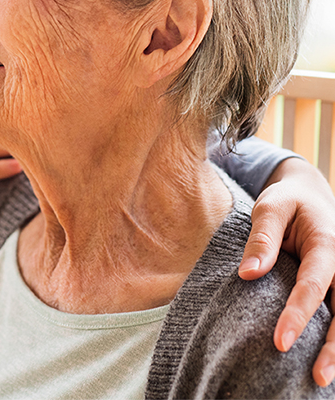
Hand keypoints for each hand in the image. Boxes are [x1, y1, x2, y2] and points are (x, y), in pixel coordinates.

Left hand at [238, 157, 334, 385]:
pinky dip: (334, 336)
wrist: (309, 196)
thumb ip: (261, 239)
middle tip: (316, 376)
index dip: (298, 315)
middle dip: (332, 347)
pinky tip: (324, 361)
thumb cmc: (287, 201)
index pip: (313, 285)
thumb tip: (247, 274)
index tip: (280, 342)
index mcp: (327, 245)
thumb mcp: (270, 207)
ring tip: (321, 379)